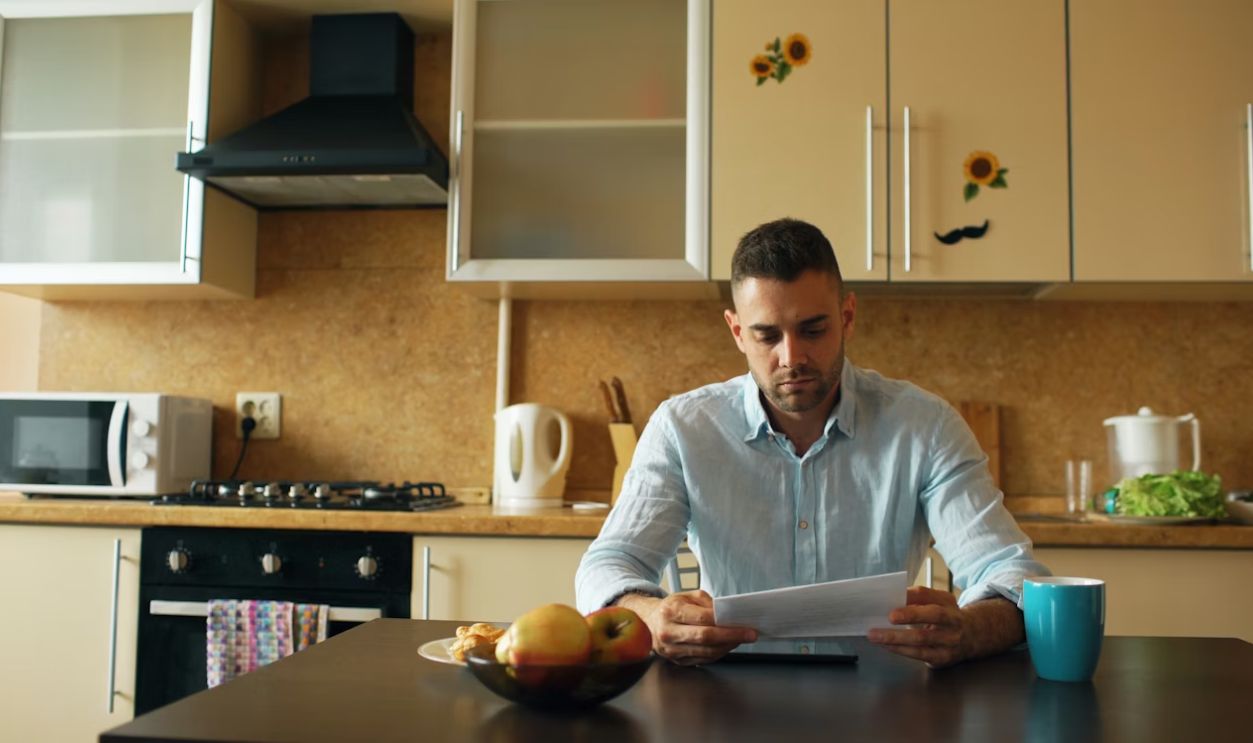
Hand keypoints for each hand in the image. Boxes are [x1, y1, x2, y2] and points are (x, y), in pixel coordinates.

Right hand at [619, 590, 757, 664]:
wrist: (648, 622)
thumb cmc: (671, 607)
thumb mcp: (686, 596)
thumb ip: (707, 603)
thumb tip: (727, 614)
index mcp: (671, 611)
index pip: (703, 619)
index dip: (726, 624)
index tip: (745, 625)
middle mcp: (669, 632)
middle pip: (705, 638)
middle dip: (731, 637)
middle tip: (750, 635)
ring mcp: (671, 650)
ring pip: (706, 652)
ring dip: (727, 647)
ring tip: (740, 639)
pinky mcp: (675, 661)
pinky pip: (702, 660)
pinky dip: (718, 653)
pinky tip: (726, 645)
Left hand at [867, 586, 970, 667]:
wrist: (972, 636)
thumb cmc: (946, 616)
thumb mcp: (938, 601)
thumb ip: (918, 597)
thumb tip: (893, 597)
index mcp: (948, 604)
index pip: (931, 599)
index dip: (913, 599)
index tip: (895, 599)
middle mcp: (953, 623)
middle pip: (934, 617)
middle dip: (910, 617)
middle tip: (888, 618)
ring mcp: (950, 643)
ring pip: (922, 641)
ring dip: (896, 638)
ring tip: (876, 636)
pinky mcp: (942, 658)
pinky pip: (920, 655)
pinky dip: (901, 650)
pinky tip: (887, 646)